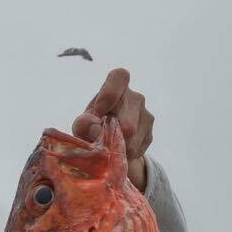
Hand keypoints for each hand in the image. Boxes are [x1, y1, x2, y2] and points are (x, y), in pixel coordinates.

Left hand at [72, 68, 152, 190]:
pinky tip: (117, 151)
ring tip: (107, 148)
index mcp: (117, 87)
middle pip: (129, 118)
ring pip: (134, 136)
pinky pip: (137, 148)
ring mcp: (146, 115)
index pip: (119, 77)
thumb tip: (95, 129)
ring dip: (118, 147)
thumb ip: (83, 124)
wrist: (108, 142)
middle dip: (114, 134)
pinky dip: (124, 154)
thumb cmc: (92, 124)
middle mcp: (135, 98)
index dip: (110, 93)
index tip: (99, 111)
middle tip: (102, 143)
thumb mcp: (82, 124)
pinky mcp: (150, 134)